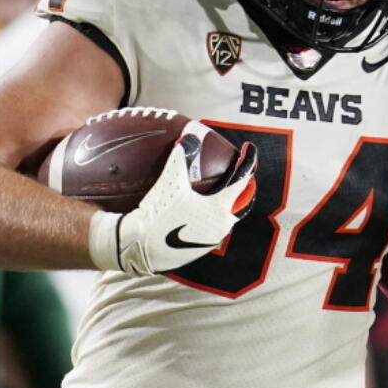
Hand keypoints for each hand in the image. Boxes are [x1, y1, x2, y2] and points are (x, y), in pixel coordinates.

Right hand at [88, 122, 257, 274]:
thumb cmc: (158, 214)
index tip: (247, 150)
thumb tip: (190, 137)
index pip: (242, 182)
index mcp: (220, 209)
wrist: (139, 248)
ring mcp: (211, 240)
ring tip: (220, 191)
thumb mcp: (170, 182)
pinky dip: (211, 216)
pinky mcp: (199, 250)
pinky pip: (211, 229)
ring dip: (227, 204)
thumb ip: (182, 157)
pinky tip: (198, 211)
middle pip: (241, 203)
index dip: (247, 163)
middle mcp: (221, 227)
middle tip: (240, 174)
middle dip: (244, 188)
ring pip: (227, 218)